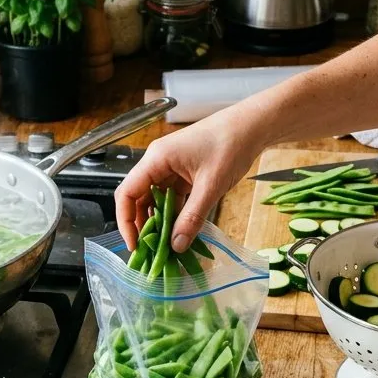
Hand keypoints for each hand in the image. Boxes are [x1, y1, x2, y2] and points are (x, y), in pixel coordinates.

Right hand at [115, 107, 264, 252]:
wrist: (252, 126)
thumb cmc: (230, 145)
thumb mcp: (211, 186)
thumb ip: (192, 218)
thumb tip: (176, 246)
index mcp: (156, 159)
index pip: (127, 193)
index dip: (126, 221)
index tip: (135, 245)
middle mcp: (158, 162)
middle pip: (138, 197)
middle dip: (142, 225)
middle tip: (151, 251)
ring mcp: (170, 166)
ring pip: (155, 199)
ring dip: (159, 221)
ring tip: (165, 246)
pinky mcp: (183, 172)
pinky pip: (171, 196)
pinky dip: (173, 214)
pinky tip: (179, 231)